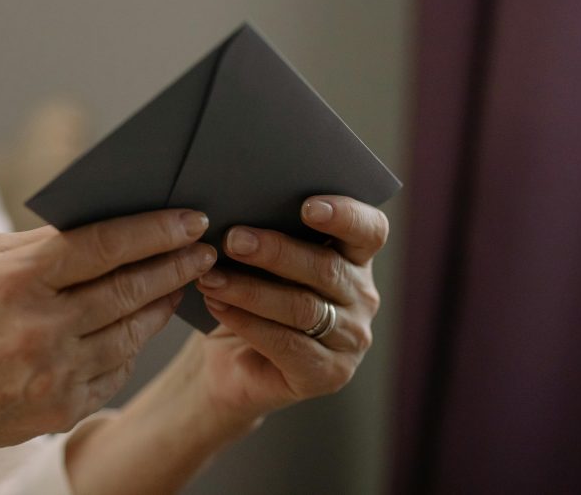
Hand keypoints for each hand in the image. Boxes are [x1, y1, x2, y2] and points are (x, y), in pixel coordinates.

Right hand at [0, 208, 214, 493]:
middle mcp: (40, 326)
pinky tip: (143, 324)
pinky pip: (118, 369)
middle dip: (176, 264)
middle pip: (129, 288)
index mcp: (16, 280)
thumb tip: (102, 224)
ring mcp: (55, 372)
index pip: (103, 245)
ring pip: (133, 331)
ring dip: (164, 302)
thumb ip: (38, 243)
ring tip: (182, 281)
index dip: (154, 230)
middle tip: (205, 248)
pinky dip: (135, 343)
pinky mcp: (64, 407)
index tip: (190, 218)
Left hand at [192, 195, 386, 433]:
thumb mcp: (256, 260)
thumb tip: (235, 205)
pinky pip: (287, 345)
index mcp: (353, 257)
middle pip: (327, 268)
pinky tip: (217, 305)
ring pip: (303, 308)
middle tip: (232, 239)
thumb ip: (261, 232)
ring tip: (210, 276)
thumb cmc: (245, 294)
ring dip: (251, 289)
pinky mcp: (327, 375)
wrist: (226, 361)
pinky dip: (247, 322)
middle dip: (276, 251)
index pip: (369, 230)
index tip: (307, 206)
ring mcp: (350, 340)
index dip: (345, 215)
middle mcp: (362, 297)